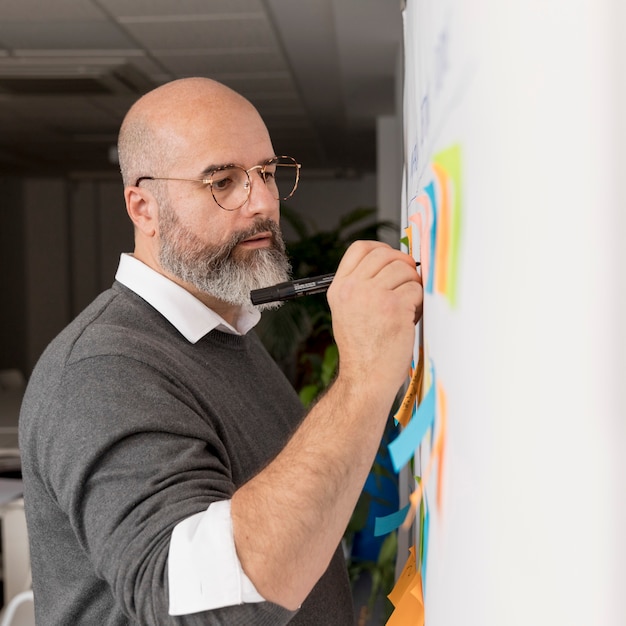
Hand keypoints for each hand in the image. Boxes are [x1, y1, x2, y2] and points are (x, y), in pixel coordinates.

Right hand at [327, 241, 422, 393]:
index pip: (360, 248)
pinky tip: (409, 318)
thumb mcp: (347, 311)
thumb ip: (361, 286)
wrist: (365, 377)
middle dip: (403, 264)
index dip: (381, 249)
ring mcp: (373, 297)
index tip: (392, 260)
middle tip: (408, 280)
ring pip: (404, 270)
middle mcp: (353, 289)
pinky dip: (418, 303)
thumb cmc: (362, 349)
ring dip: (412, 285)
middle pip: (385, 254)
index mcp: (339, 288)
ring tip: (406, 305)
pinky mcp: (394, 308)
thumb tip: (392, 264)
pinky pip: (416, 290)